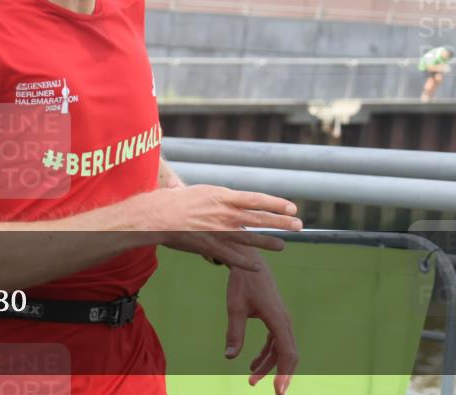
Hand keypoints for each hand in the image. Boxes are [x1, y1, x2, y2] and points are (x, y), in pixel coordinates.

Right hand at [139, 185, 301, 270]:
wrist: (156, 216)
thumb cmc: (168, 201)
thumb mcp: (186, 191)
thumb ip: (196, 192)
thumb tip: (186, 187)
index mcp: (222, 196)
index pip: (256, 199)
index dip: (276, 203)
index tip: (291, 206)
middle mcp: (225, 213)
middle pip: (260, 218)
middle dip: (281, 222)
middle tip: (299, 225)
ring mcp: (220, 231)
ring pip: (251, 239)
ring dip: (268, 243)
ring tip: (283, 246)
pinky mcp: (211, 247)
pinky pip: (233, 258)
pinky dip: (246, 263)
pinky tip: (257, 267)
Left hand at [224, 256, 298, 394]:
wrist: (250, 260)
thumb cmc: (243, 282)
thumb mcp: (235, 307)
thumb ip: (234, 332)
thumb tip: (229, 357)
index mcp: (278, 320)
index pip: (287, 354)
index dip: (284, 374)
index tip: (278, 390)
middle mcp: (285, 321)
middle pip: (288, 355)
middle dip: (279, 375)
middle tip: (271, 392)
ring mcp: (282, 320)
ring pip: (281, 350)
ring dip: (269, 365)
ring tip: (251, 379)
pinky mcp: (276, 318)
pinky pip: (276, 342)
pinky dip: (267, 354)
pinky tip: (253, 363)